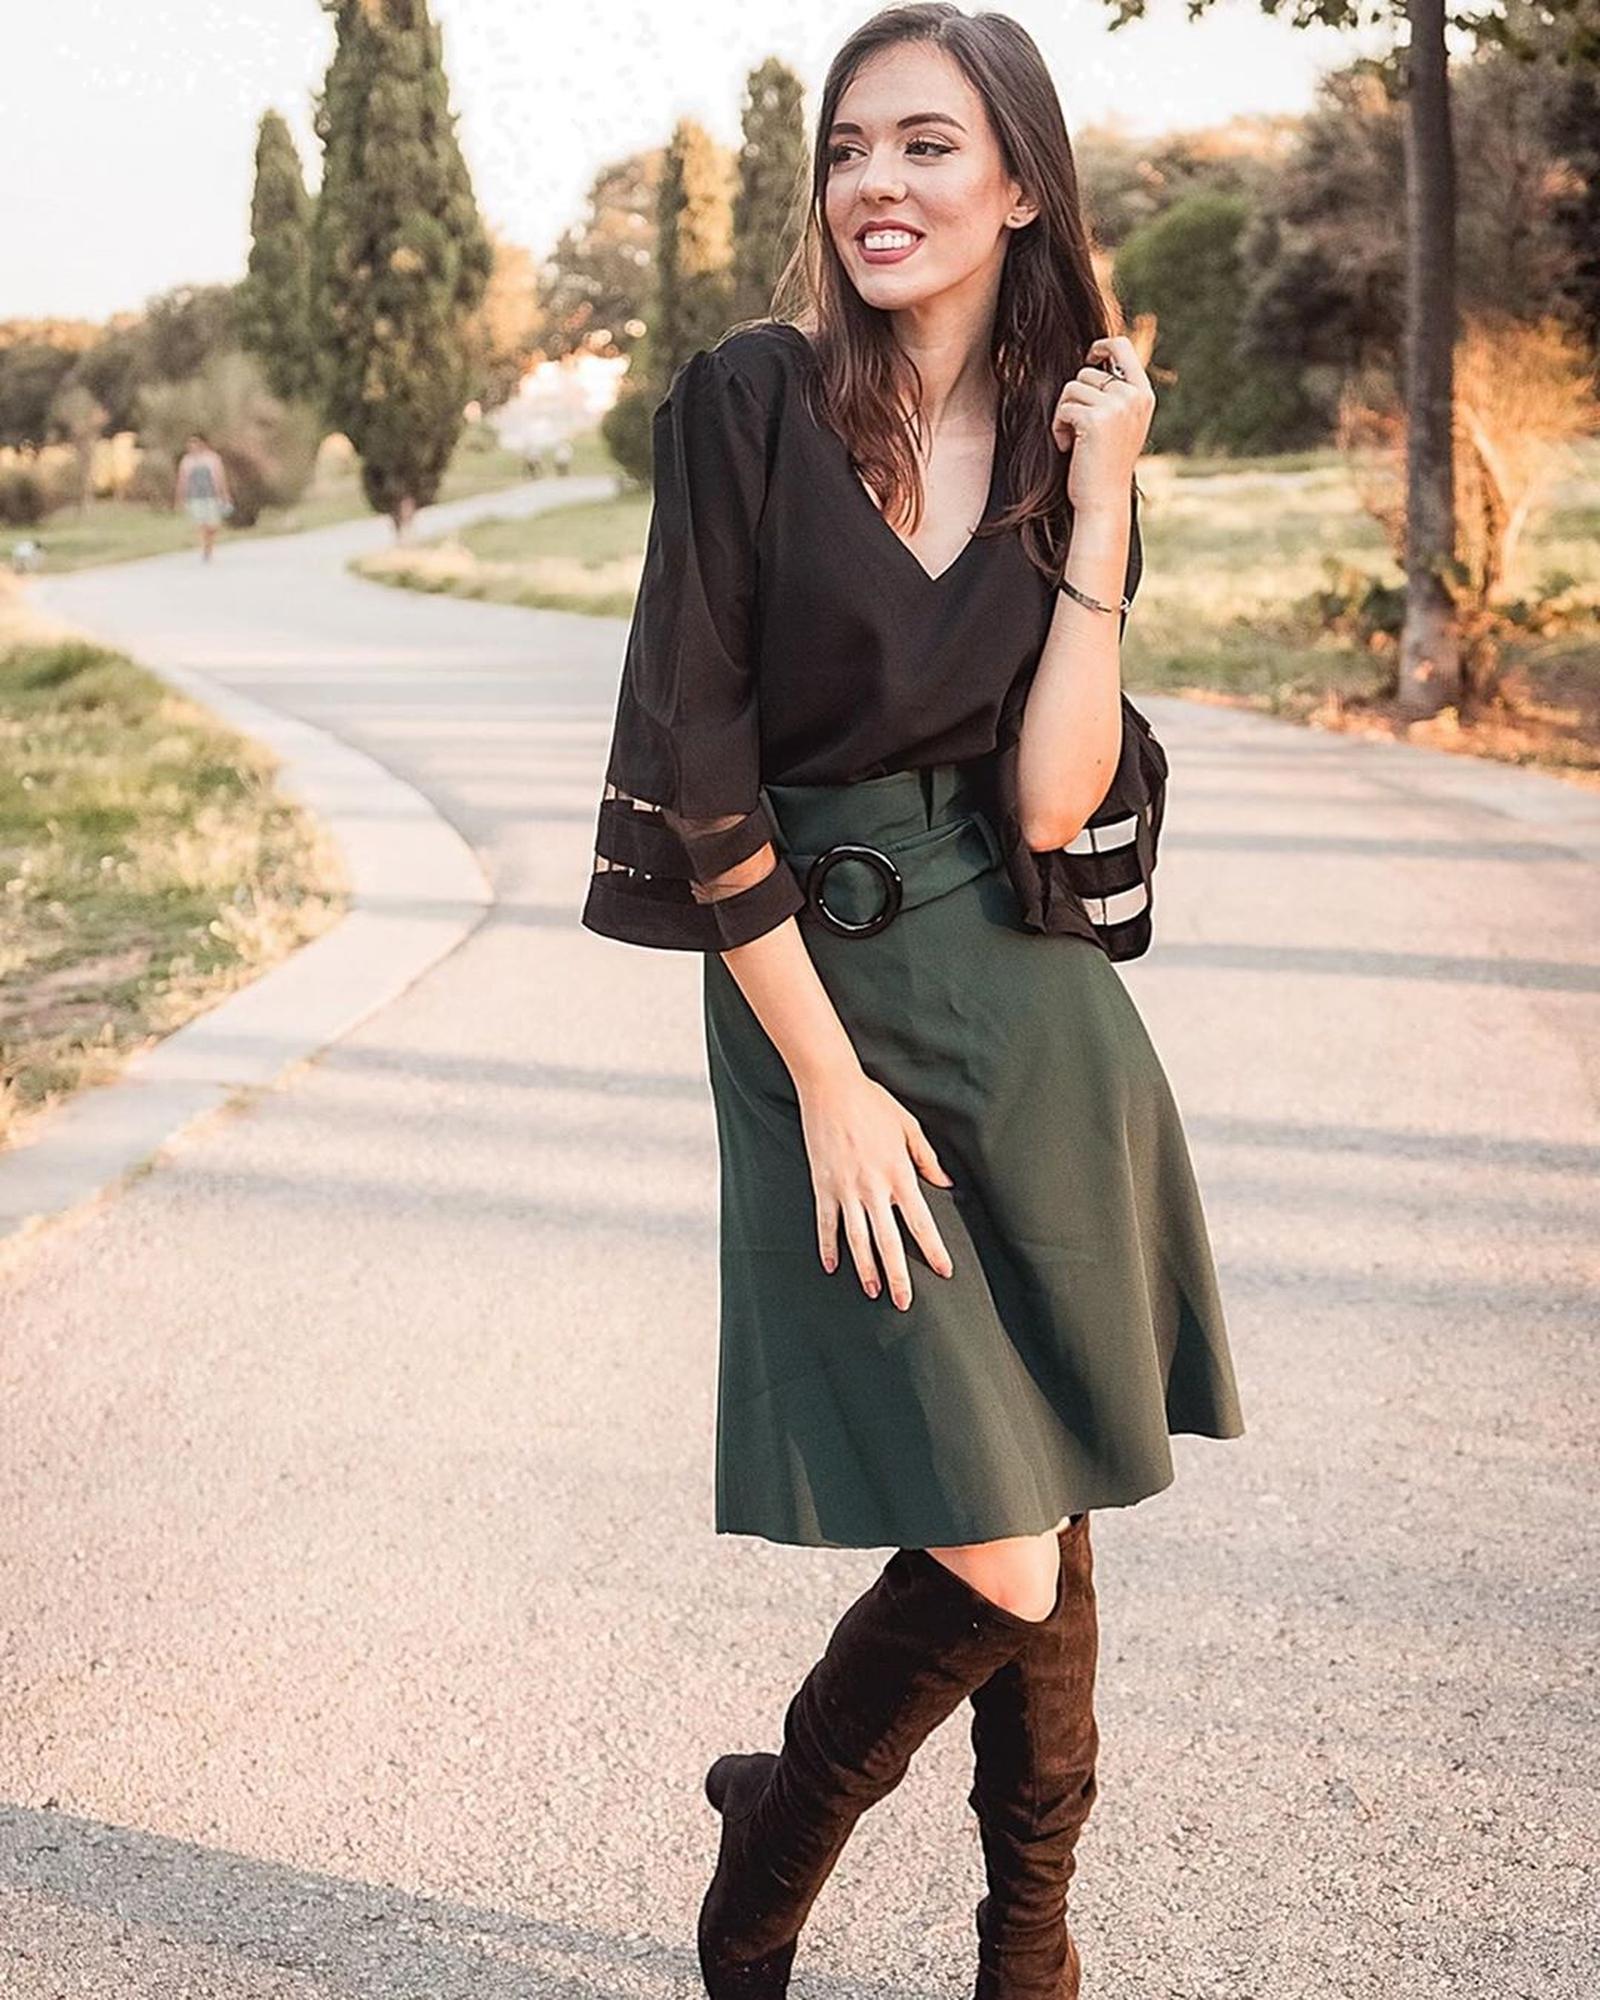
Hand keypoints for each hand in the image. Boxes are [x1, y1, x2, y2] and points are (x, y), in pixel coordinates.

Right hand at [796, 1068, 955, 1309]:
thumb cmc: (873, 1103)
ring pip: (857, 1240)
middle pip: (889, 1242)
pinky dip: (828, 1247)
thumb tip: (945, 1185)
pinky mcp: (823, 1186)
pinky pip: (826, 1224)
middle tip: (903, 1302)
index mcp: (899, 1174)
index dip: (934, 1250)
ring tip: (872, 1291)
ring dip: (866, 1269)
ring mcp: (845, 1190)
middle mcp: (873, 1188)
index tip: (944, 1271)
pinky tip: (832, 1267)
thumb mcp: (908, 1128)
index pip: (921, 1222)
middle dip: (898, 1275)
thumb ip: (927, 1159)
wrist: (830, 1088)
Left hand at [1049, 333, 1155, 514]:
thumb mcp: (1120, 423)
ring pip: (1071, 388)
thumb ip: (1115, 394)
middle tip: (1078, 427)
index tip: (1089, 358)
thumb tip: (1094, 361)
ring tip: (1075, 440)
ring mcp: (1116, 406)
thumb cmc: (1105, 465)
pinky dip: (1059, 428)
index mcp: (1143, 395)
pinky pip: (1064, 408)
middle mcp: (1134, 396)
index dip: (1100, 345)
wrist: (1104, 501)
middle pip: (1086, 371)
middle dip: (1074, 397)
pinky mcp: (1095, 419)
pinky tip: (1069, 448)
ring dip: (1064, 414)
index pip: (1122, 346)